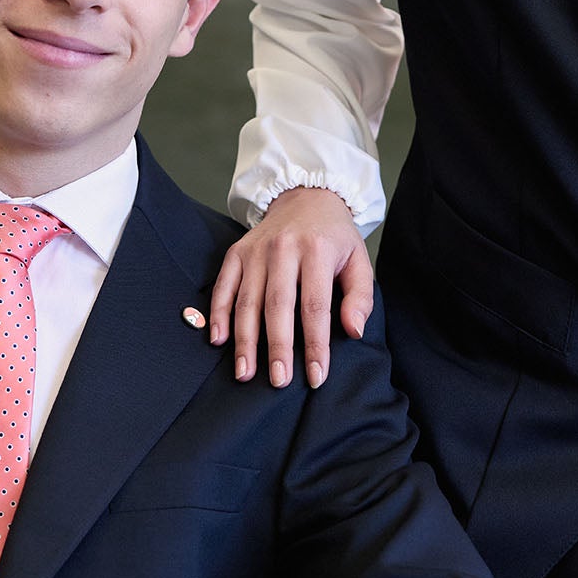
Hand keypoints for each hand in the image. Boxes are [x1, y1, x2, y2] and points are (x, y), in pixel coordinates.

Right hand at [209, 187, 373, 387]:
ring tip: (245, 372)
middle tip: (278, 381)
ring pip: (247, 300)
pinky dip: (218, 313)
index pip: (315, 306)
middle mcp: (283, 248)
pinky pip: (223, 286)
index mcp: (317, 250)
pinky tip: (219, 340)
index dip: (315, 344)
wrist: (306, 196)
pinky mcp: (237, 252)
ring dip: (244, 340)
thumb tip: (353, 331)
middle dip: (276, 347)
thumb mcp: (359, 260)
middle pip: (277, 305)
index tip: (315, 375)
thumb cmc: (335, 237)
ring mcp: (256, 250)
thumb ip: (359, 296)